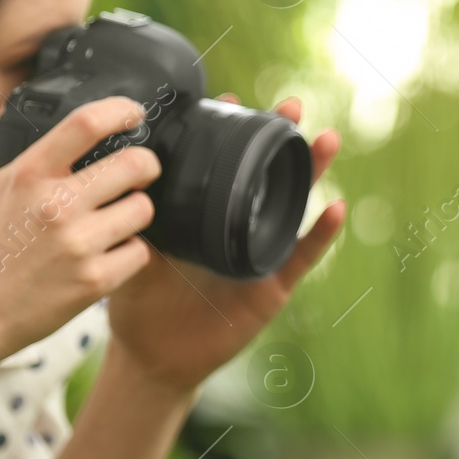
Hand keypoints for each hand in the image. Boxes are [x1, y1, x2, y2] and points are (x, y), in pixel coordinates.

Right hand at [0, 96, 160, 368]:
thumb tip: (10, 105)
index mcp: (27, 175)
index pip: (87, 123)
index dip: (120, 110)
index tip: (132, 113)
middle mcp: (57, 206)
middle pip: (136, 165)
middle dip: (144, 164)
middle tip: (138, 172)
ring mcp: (79, 245)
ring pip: (143, 209)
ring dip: (134, 209)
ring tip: (115, 216)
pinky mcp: (95, 281)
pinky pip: (140, 252)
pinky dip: (129, 250)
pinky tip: (108, 251)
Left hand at [105, 97, 343, 393]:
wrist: (151, 357)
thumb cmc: (139, 304)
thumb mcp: (131, 253)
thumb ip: (131, 222)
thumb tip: (123, 178)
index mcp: (203, 216)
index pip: (221, 165)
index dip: (229, 133)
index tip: (231, 100)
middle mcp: (235, 228)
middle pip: (265, 175)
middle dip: (280, 139)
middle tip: (290, 106)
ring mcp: (258, 254)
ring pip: (291, 206)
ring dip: (312, 172)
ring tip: (324, 140)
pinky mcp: (271, 287)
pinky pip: (300, 257)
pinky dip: (320, 234)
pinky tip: (335, 208)